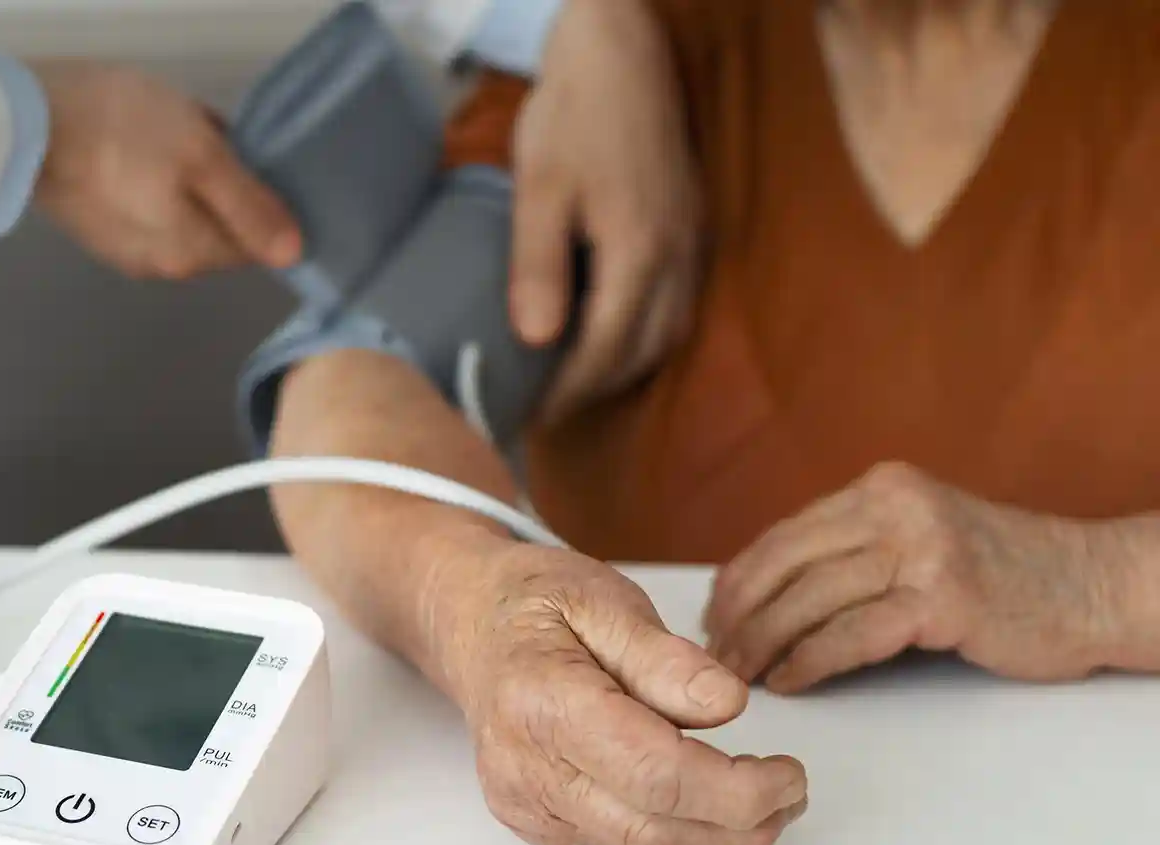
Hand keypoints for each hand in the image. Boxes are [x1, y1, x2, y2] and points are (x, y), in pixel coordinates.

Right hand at [30, 61, 301, 278]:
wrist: (22, 122)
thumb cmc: (123, 130)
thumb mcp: (203, 156)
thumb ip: (250, 207)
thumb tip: (294, 255)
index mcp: (192, 255)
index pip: (254, 242)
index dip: (261, 199)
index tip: (248, 158)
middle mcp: (161, 267)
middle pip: (217, 227)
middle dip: (221, 186)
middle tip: (206, 135)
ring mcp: (123, 250)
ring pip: (181, 213)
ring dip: (186, 179)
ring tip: (168, 133)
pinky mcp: (95, 228)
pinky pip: (146, 205)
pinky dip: (153, 179)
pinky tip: (136, 145)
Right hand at [422, 536, 807, 844]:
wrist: (471, 624)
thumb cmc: (535, 602)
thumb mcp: (603, 596)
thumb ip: (664, 656)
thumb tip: (725, 706)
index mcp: (541, 699)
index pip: (655, 773)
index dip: (735, 789)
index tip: (789, 772)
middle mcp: (524, 765)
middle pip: (651, 827)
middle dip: (739, 822)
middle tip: (791, 790)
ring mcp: (525, 801)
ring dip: (716, 835)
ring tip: (766, 797)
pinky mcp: (536, 821)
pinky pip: (619, 842)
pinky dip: (674, 828)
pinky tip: (703, 795)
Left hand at [510, 0, 701, 422]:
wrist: (624, 49)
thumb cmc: (573, 113)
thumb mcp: (539, 189)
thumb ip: (538, 267)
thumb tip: (535, 341)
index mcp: (639, 253)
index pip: (605, 351)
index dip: (568, 392)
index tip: (532, 415)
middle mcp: (677, 258)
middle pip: (643, 353)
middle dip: (597, 389)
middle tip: (548, 408)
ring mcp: (692, 243)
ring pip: (669, 333)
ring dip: (625, 367)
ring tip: (576, 381)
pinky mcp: (693, 227)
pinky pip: (678, 304)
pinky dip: (646, 334)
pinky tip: (611, 332)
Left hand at [704, 462, 1126, 693]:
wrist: (1096, 586)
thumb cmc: (1004, 576)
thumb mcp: (922, 538)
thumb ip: (857, 550)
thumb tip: (770, 591)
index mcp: (881, 489)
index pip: (783, 535)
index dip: (737, 580)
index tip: (710, 617)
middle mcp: (894, 508)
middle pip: (786, 564)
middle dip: (740, 615)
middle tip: (713, 656)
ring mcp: (921, 549)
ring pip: (811, 599)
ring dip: (765, 643)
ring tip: (740, 675)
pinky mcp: (943, 598)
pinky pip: (852, 633)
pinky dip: (810, 661)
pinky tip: (790, 681)